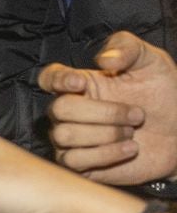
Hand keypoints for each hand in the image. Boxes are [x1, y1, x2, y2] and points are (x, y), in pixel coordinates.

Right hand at [41, 31, 176, 185]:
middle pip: (58, 109)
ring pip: (64, 136)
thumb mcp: (152, 61)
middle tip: (137, 114)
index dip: (57, 80)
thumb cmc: (163, 95)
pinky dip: (106, 154)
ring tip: (133, 132)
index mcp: (82, 84)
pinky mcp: (81, 164)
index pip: (49, 78)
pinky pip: (74, 160)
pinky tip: (130, 148)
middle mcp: (71, 112)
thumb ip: (127, 48)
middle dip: (102, 113)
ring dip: (106, 134)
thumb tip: (102, 59)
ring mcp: (73, 139)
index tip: (81, 82)